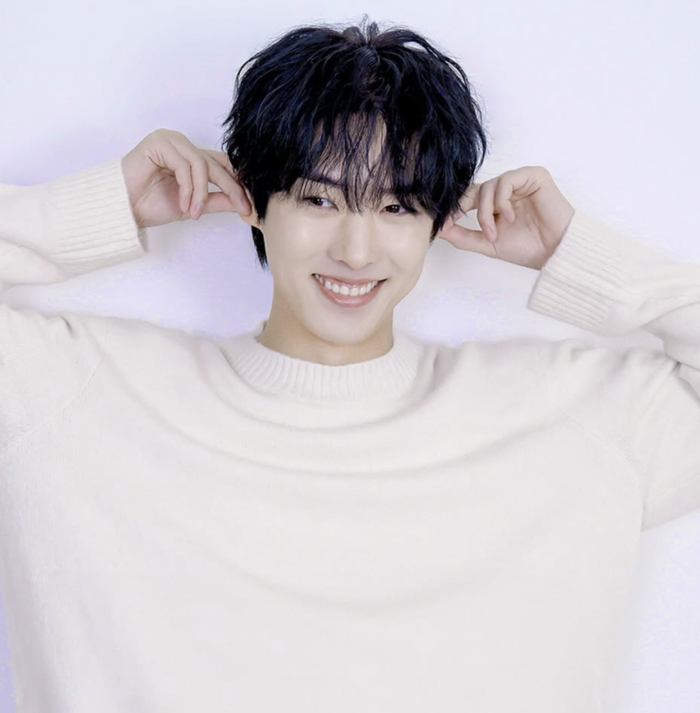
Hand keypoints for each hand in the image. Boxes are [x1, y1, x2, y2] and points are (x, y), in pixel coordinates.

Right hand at [121, 129, 251, 227]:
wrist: (122, 208)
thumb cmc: (151, 205)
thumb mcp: (193, 206)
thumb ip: (216, 201)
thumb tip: (242, 203)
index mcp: (191, 156)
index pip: (223, 165)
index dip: (238, 183)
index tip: (250, 206)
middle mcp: (183, 144)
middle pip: (217, 163)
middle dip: (232, 188)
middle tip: (242, 208)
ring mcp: (171, 140)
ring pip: (202, 164)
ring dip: (202, 193)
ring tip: (195, 213)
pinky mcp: (159, 142)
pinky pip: (184, 165)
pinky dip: (188, 188)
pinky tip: (184, 205)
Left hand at [437, 166, 574, 269]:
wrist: (555, 252)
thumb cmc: (527, 248)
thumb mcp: (487, 244)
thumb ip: (463, 236)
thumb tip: (438, 229)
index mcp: (495, 204)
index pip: (468, 198)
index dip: (454, 208)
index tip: (441, 223)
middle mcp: (506, 191)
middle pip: (475, 189)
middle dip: (463, 208)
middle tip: (457, 223)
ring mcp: (520, 182)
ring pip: (488, 186)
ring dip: (485, 211)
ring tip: (494, 231)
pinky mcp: (533, 176)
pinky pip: (506, 180)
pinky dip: (502, 201)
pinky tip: (509, 216)